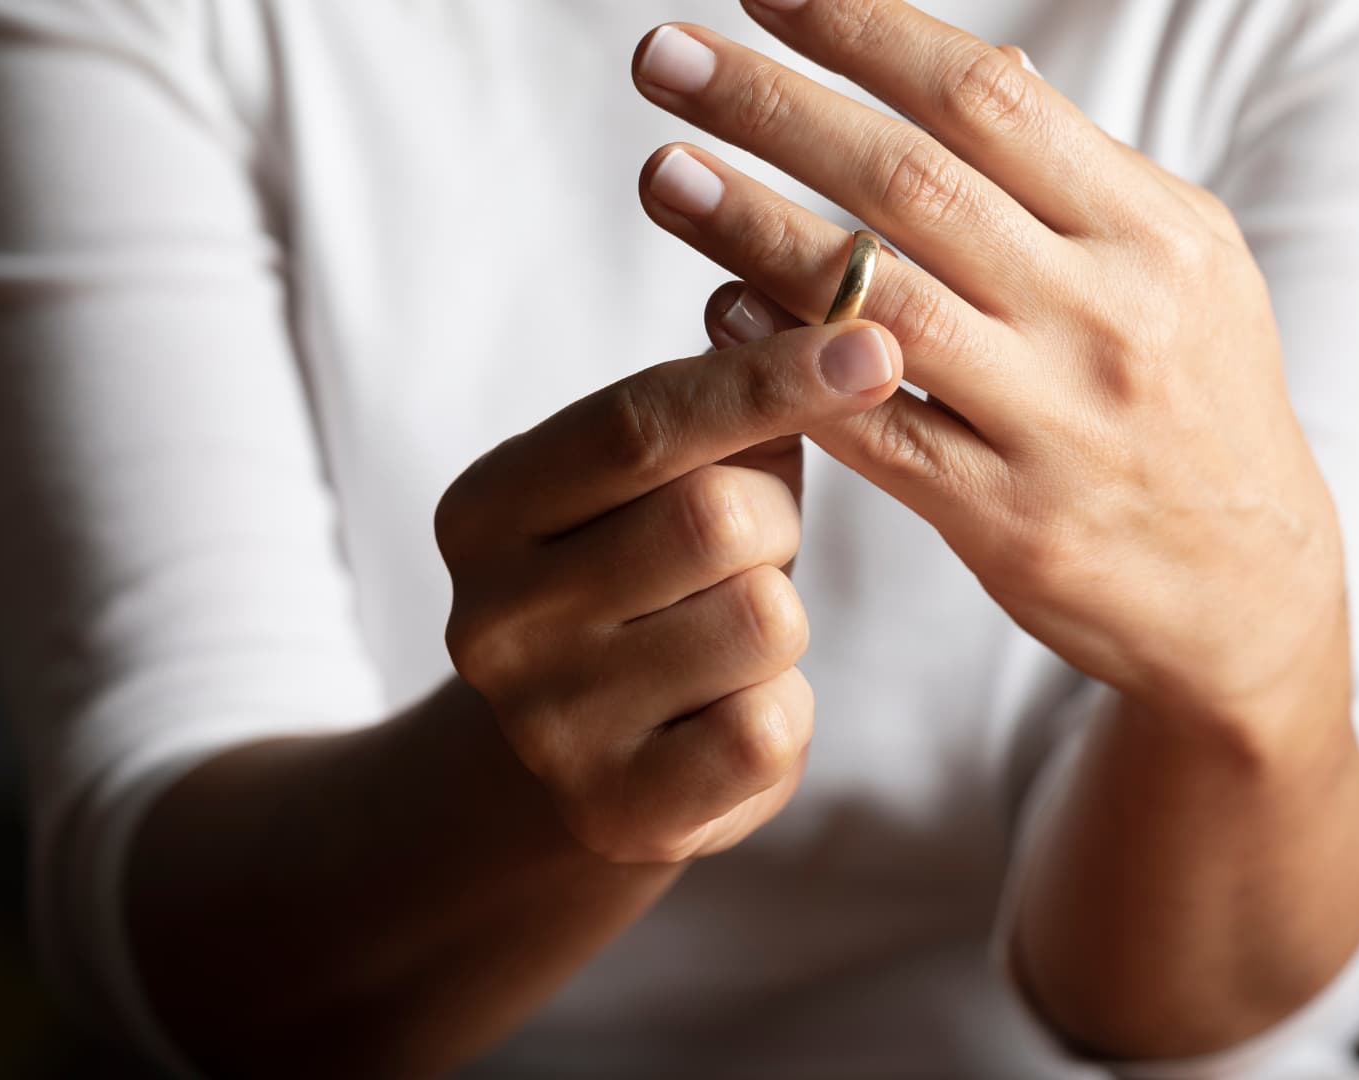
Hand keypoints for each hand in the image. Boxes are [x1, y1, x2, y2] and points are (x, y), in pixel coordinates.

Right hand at [436, 320, 903, 861]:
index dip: (765, 379)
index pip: (637, 423)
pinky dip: (783, 710)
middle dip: (774, 518)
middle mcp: (492, 619)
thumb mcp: (652, 483)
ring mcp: (547, 726)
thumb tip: (792, 296)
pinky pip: (771, 727)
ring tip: (727, 635)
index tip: (873, 343)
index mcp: (485, 509)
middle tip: (749, 546)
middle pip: (714, 518)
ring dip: (780, 617)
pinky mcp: (619, 811)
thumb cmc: (639, 581)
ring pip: (761, 620)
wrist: (576, 763)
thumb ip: (711, 401)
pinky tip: (730, 712)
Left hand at [633, 1, 1349, 740]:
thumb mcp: (1182, 266)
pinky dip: (790, 368)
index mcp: (1151, 230)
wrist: (1249, 589)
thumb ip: (1081, 179)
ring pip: (879, 306)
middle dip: (773, 108)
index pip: (986, 99)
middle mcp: (1107, 316)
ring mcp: (1057, 423)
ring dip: (753, 229)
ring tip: (663, 175)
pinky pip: (877, 433)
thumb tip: (985, 70)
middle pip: (913, 183)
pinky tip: (718, 311)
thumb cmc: (1198, 402)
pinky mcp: (1008, 522)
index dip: (863, 31)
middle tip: (664, 57)